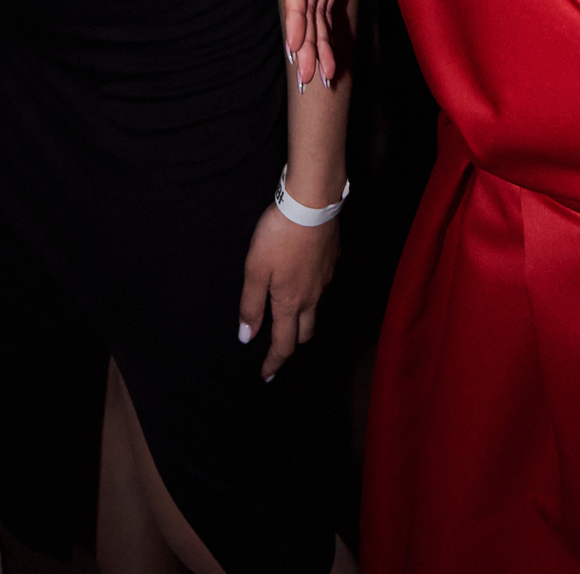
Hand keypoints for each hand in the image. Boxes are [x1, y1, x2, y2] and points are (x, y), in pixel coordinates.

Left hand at [238, 203, 339, 381]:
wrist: (312, 203)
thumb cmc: (278, 237)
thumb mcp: (255, 270)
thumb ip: (251, 305)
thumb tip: (247, 338)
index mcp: (290, 302)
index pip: (283, 344)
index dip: (274, 363)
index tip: (266, 376)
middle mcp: (312, 296)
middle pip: (304, 332)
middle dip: (291, 344)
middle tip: (278, 347)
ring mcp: (325, 278)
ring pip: (315, 308)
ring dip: (302, 318)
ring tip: (289, 313)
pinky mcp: (332, 259)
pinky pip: (322, 283)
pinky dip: (312, 289)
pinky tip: (303, 275)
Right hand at [285, 0, 428, 87]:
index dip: (294, 17)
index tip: (295, 47)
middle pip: (304, 4)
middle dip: (305, 41)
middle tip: (306, 76)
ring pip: (315, 12)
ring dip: (316, 43)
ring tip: (321, 76)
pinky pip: (328, 8)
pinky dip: (328, 32)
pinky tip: (330, 56)